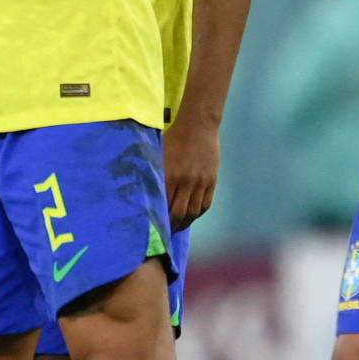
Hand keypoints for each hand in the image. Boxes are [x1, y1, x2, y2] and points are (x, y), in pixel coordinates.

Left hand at [163, 114, 220, 230]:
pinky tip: (191, 216)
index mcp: (169, 175)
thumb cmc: (173, 139)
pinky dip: (198, 213)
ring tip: (178, 227)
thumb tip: (147, 194)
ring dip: (185, 223)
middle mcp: (185, 182)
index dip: (159, 220)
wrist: (197, 126)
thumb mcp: (160, 155)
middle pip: (179, 213)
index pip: (164, 206)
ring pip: (193, 211)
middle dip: (171, 226)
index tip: (154, 227)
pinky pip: (205, 203)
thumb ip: (156, 174)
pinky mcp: (211, 180)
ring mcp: (200, 182)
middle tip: (165, 233)